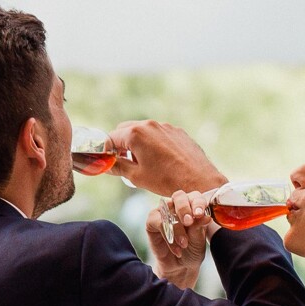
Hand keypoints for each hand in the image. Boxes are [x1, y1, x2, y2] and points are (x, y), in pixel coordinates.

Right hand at [106, 121, 223, 196]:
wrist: (199, 180)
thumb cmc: (166, 180)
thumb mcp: (136, 176)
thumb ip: (117, 167)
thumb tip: (105, 165)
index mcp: (135, 134)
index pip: (111, 137)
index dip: (106, 150)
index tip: (107, 160)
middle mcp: (149, 125)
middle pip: (125, 130)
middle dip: (120, 144)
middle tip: (122, 161)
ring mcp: (165, 126)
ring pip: (143, 130)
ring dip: (137, 142)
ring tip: (142, 162)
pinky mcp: (177, 131)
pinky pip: (159, 133)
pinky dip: (153, 142)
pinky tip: (159, 159)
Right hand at [147, 191, 215, 287]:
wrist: (180, 266)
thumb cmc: (192, 249)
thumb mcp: (198, 239)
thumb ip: (199, 226)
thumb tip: (205, 216)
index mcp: (193, 206)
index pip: (195, 197)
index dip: (198, 203)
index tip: (200, 214)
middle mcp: (177, 206)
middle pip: (179, 196)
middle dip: (184, 208)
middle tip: (189, 222)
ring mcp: (163, 212)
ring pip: (167, 209)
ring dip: (177, 227)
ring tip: (184, 243)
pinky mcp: (152, 222)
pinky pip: (157, 222)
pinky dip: (167, 235)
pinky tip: (176, 248)